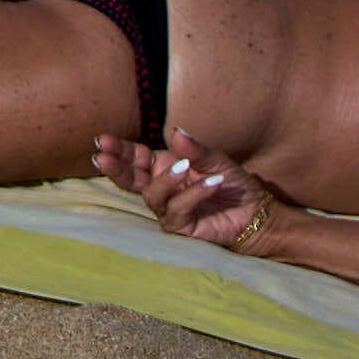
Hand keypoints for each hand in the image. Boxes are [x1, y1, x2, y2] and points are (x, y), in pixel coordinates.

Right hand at [99, 134, 283, 250]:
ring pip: (152, 195)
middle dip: (115, 167)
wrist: (256, 213)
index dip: (119, 150)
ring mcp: (168, 209)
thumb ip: (195, 150)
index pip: (136, 158)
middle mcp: (162, 189)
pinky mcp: (181, 226)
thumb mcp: (217, 160)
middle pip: (131, 179)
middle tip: (102, 156)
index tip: (101, 140)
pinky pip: (177, 210)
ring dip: (167, 179)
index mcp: (165, 169)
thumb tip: (176, 132)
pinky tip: (212, 182)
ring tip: (187, 168)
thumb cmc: (234, 186)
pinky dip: (193, 194)